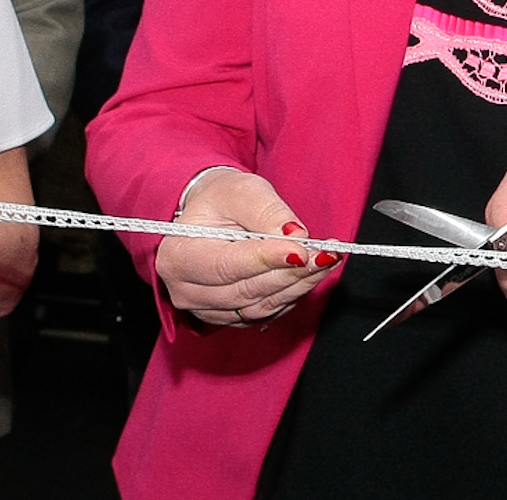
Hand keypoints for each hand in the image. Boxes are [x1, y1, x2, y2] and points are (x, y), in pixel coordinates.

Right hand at [155, 169, 333, 326]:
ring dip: (300, 283)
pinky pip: (268, 311)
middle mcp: (187, 291)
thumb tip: (294, 235)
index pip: (226, 265)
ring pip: (262, 305)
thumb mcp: (241, 190)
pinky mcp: (231, 316)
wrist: (214, 216)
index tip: (301, 250)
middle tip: (327, 253)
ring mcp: (208, 309)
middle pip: (247, 289)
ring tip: (328, 258)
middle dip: (293, 271)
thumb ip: (266, 211)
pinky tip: (314, 271)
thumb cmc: (221, 200)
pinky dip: (295, 292)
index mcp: (178, 256)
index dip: (266, 259)